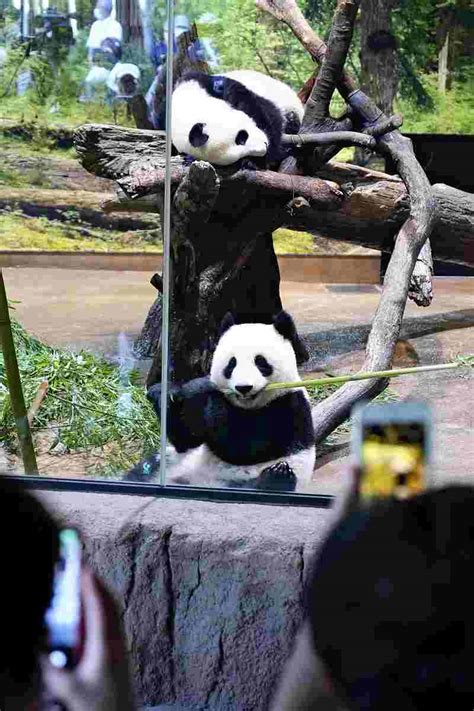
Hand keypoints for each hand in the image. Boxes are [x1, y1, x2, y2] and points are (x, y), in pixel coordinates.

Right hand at [41, 567, 134, 710]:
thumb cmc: (99, 708)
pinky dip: (104, 611)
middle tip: (84, 569)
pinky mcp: (120, 657)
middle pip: (111, 605)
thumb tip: (39, 648)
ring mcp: (121, 649)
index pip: (99, 608)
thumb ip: (52, 669)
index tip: (83, 567)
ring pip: (114, 614)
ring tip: (89, 584)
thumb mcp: (69, 689)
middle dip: (97, 585)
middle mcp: (117, 643)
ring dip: (101, 597)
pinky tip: (95, 614)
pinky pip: (113, 625)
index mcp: (106, 647)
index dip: (91, 586)